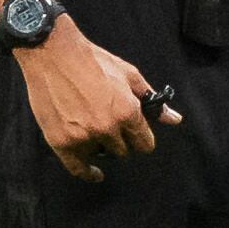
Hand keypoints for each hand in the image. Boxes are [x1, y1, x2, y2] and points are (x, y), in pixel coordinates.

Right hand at [14, 15, 177, 181]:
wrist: (54, 53)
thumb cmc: (93, 60)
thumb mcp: (129, 75)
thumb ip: (152, 101)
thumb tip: (174, 120)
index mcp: (127, 112)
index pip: (144, 143)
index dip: (141, 138)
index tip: (136, 135)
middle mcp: (107, 129)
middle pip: (123, 151)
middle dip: (121, 140)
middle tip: (111, 125)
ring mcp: (83, 137)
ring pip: (102, 155)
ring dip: (101, 146)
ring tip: (94, 128)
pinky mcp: (61, 142)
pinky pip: (78, 168)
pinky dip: (88, 173)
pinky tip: (96, 174)